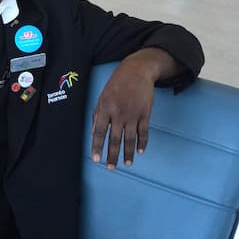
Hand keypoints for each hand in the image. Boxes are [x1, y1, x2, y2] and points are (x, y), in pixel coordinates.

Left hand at [91, 50, 167, 167]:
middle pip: (115, 139)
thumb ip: (97, 116)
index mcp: (104, 109)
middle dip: (112, 155)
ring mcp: (133, 114)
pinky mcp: (145, 113)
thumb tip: (93, 134)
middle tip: (111, 168)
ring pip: (130, 138)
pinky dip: (142, 142)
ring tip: (127, 164)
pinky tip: (140, 152)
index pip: (98, 132)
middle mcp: (118, 113)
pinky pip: (144, 131)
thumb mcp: (102, 97)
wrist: (136, 71)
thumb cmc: (116, 85)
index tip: (96, 160)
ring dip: (128, 153)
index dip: (97, 147)